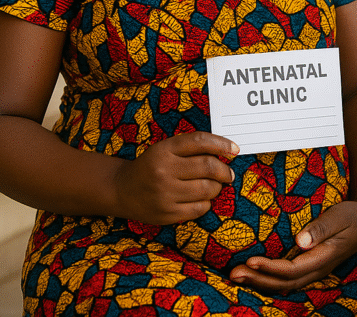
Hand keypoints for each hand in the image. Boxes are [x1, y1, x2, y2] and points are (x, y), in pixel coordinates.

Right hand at [113, 131, 237, 224]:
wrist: (121, 190)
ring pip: (208, 189)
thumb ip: (192, 147)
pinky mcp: (168, 214)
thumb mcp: (165, 149)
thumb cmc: (151, 166)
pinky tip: (200, 198)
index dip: (222, 144)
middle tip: (228, 174)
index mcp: (163, 150)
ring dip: (217, 187)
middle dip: (224, 171)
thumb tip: (228, 151)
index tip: (235, 150)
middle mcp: (163, 171)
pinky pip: (200, 208)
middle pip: (209, 167)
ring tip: (213, 185)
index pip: (200, 141)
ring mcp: (165, 194)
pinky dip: (206, 202)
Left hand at [229, 199, 356, 292]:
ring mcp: (315, 269)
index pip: (293, 270)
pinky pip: (288, 278)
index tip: (251, 261)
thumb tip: (300, 241)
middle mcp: (318, 268)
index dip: (271, 268)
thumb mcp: (340, 216)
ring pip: (285, 283)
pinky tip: (255, 274)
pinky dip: (269, 279)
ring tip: (237, 275)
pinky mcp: (311, 264)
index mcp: (325, 257)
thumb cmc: (353, 214)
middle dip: (259, 280)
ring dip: (260, 282)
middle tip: (234, 274)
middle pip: (285, 282)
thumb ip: (321, 228)